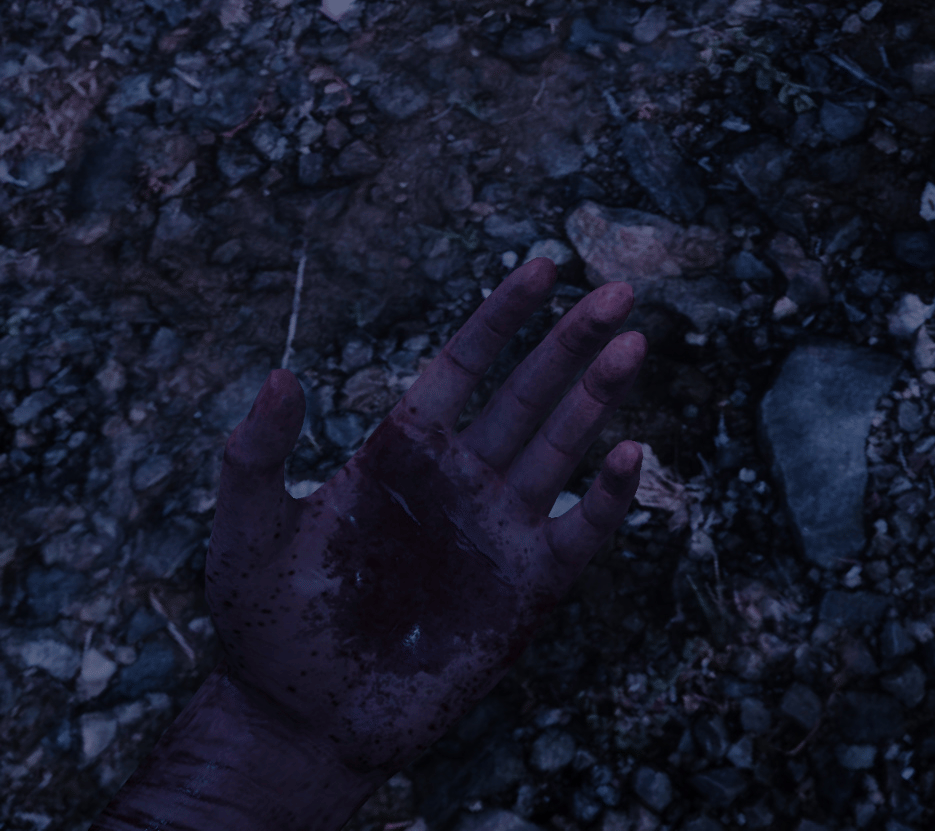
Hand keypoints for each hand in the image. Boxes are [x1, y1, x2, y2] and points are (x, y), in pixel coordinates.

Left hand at [207, 257, 647, 774]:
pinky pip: (580, 532)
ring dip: (599, 395)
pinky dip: (608, 496)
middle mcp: (463, 479)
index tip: (545, 265)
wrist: (303, 722)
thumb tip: (281, 375)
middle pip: (530, 392)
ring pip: (563, 445)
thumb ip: (256, 455)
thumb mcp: (247, 532)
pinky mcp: (527, 589)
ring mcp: (500, 530)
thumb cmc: (269, 626)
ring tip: (634, 342)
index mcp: (404, 450)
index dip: (504, 315)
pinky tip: (630, 452)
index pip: (466, 364)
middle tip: (620, 291)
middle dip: (574, 340)